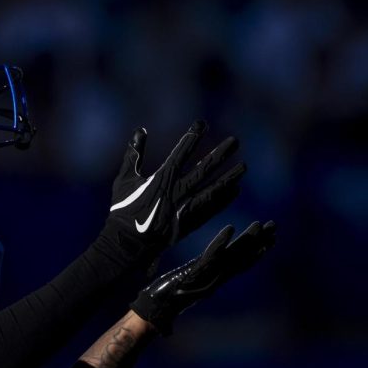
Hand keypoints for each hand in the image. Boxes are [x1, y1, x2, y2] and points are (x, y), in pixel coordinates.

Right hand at [102, 122, 245, 265]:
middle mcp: (178, 192)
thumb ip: (133, 154)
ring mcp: (186, 208)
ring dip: (229, 177)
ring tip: (244, 167)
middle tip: (235, 141)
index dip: (193, 136)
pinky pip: (212, 208)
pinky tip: (234, 190)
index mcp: (162, 179)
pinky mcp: (190, 223)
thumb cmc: (123, 209)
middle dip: (221, 154)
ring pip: (214, 189)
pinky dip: (224, 199)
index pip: (181, 152)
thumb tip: (140, 130)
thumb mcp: (124, 179)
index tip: (203, 123)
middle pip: (205, 169)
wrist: (128, 244)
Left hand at [130, 221, 275, 334]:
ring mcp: (207, 275)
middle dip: (259, 242)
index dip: (254, 254)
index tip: (268, 244)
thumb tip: (191, 287)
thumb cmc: (164, 306)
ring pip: (232, 254)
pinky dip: (220, 242)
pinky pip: (210, 255)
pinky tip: (230, 228)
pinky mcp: (196, 272)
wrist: (155, 313)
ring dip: (247, 239)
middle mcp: (215, 278)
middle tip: (274, 227)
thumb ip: (186, 291)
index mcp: (213, 281)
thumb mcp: (180, 294)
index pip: (239, 265)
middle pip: (242, 257)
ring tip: (261, 225)